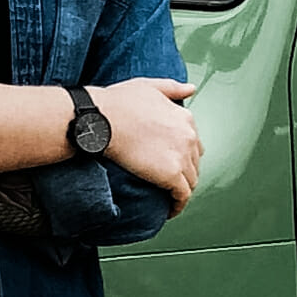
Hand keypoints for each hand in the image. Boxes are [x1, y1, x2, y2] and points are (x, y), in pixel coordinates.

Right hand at [93, 75, 201, 210]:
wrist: (102, 120)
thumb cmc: (118, 103)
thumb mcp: (149, 86)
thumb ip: (173, 88)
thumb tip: (192, 89)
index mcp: (184, 117)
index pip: (193, 142)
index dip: (183, 153)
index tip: (172, 161)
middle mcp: (189, 136)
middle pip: (194, 162)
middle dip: (184, 172)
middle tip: (169, 181)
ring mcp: (182, 157)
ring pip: (191, 181)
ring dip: (181, 190)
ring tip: (169, 198)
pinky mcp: (172, 176)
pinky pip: (182, 196)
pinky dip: (178, 205)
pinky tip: (170, 211)